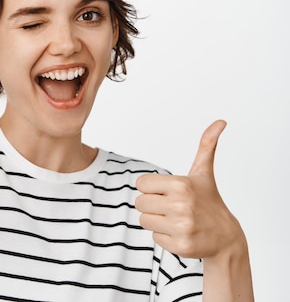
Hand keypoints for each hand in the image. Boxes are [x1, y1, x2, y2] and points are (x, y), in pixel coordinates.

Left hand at [135, 120, 242, 258]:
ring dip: (156, 221)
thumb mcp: (204, 173)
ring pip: (143, 220)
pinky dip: (164, 237)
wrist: (226, 237)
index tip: (168, 192)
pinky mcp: (180, 245)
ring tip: (176, 220)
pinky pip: (154, 237)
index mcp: (181, 185)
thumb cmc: (209, 201)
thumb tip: (220, 121)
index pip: (141, 184)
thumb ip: (206, 146)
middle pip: (139, 202)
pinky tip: (180, 233)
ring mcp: (181, 227)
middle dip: (152, 205)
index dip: (152, 188)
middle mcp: (181, 205)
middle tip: (172, 207)